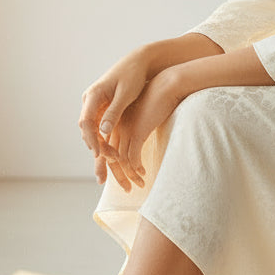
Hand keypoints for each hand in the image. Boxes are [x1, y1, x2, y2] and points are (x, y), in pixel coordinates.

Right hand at [80, 51, 150, 187]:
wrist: (139, 63)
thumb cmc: (133, 76)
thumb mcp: (125, 94)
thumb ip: (113, 112)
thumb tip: (102, 132)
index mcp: (93, 95)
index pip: (86, 122)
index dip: (91, 140)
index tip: (99, 155)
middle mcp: (90, 101)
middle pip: (87, 129)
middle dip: (96, 148)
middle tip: (109, 163)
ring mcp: (95, 105)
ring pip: (92, 130)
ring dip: (100, 146)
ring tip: (111, 163)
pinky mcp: (102, 108)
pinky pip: (100, 127)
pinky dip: (105, 140)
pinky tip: (112, 154)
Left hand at [107, 70, 183, 191]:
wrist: (167, 85)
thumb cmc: (158, 98)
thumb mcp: (143, 114)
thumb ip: (137, 127)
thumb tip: (138, 140)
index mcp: (115, 121)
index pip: (107, 147)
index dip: (109, 164)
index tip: (114, 178)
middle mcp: (116, 126)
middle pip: (110, 156)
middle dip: (117, 175)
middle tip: (125, 190)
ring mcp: (125, 129)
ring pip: (120, 159)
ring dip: (128, 175)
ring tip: (137, 185)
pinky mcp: (137, 130)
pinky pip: (132, 155)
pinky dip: (136, 168)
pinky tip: (144, 173)